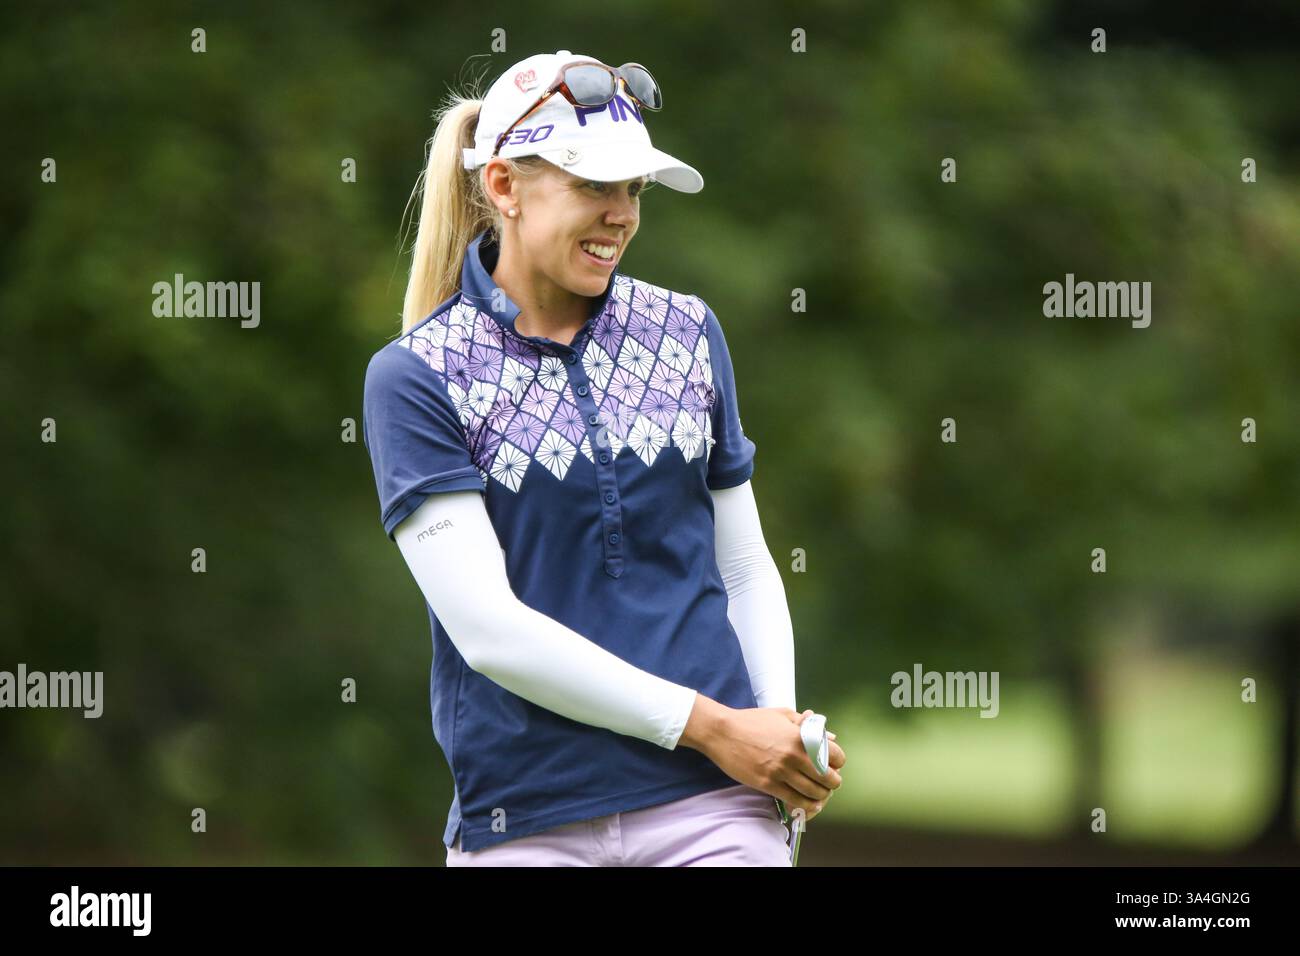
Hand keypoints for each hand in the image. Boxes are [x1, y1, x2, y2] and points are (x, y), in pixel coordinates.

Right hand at [679, 697, 844, 822]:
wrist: (722, 732)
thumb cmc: (751, 721)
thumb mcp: (782, 715)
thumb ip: (807, 725)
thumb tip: (830, 736)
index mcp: (801, 736)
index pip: (835, 756)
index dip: (838, 763)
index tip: (833, 765)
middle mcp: (794, 756)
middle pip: (828, 779)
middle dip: (832, 783)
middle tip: (827, 783)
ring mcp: (780, 771)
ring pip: (813, 793)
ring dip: (820, 796)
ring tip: (818, 794)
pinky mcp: (768, 784)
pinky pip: (794, 800)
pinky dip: (804, 805)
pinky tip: (806, 803)